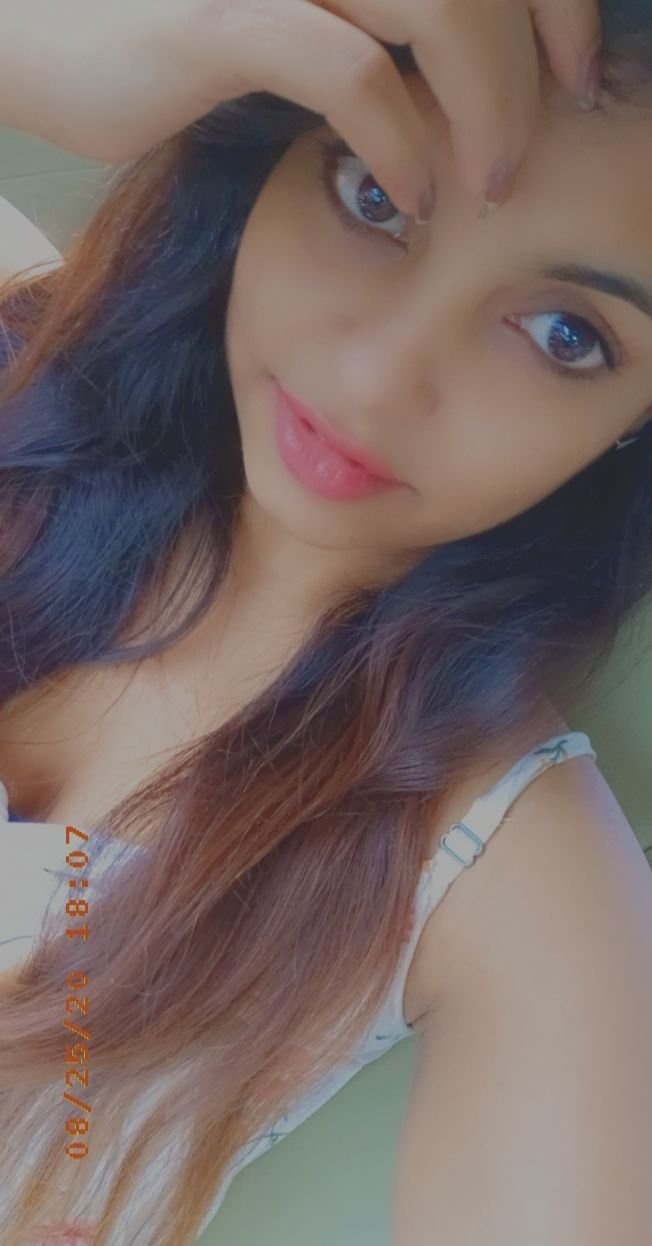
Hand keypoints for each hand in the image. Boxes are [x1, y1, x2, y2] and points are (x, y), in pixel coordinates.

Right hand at [3, 0, 600, 212]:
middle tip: (534, 147)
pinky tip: (417, 195)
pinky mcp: (220, 21)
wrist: (28, 33)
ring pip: (438, 5)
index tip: (575, 77)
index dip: (553, 1)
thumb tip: (453, 80)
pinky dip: (404, 142)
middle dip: (537, 59)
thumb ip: (368, 25)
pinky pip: (351, 74)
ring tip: (486, 182)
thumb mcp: (287, 17)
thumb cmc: (157, 33)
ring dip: (487, 104)